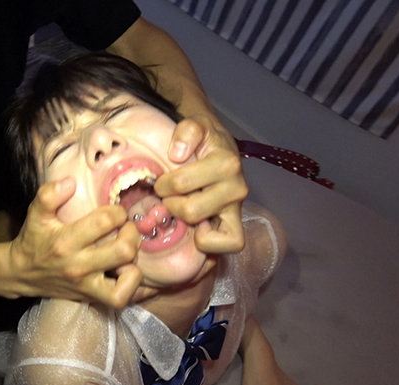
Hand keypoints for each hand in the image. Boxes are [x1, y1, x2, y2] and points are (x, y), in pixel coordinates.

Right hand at [8, 177, 154, 307]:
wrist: (21, 274)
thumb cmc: (34, 240)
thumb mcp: (36, 214)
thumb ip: (49, 195)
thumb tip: (71, 182)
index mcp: (65, 242)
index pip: (104, 222)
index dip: (117, 212)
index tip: (115, 211)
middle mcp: (78, 265)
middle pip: (123, 250)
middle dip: (132, 234)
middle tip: (126, 229)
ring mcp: (87, 285)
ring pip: (128, 277)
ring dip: (134, 260)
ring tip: (127, 249)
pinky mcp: (92, 297)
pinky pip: (122, 298)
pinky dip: (132, 283)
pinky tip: (127, 269)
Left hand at [153, 115, 247, 253]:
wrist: (220, 149)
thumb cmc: (204, 141)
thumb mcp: (195, 125)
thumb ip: (187, 131)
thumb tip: (178, 154)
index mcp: (226, 163)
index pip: (181, 184)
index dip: (163, 185)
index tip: (161, 181)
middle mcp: (237, 188)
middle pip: (191, 211)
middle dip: (171, 205)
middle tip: (167, 197)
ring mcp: (237, 209)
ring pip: (208, 234)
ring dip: (186, 225)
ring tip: (180, 211)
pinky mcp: (237, 225)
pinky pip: (229, 245)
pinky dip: (208, 244)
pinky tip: (195, 229)